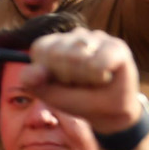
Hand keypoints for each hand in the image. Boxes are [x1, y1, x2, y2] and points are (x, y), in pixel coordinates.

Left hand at [20, 28, 142, 135]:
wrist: (110, 114)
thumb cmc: (77, 99)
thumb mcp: (49, 94)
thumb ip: (33, 82)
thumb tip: (32, 70)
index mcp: (55, 43)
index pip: (41, 49)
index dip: (48, 72)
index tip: (60, 81)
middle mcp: (75, 35)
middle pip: (57, 54)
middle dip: (66, 77)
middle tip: (79, 83)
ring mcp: (97, 37)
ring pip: (77, 57)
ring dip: (83, 79)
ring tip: (92, 81)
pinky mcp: (116, 46)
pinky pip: (98, 64)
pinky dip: (99, 78)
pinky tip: (106, 78)